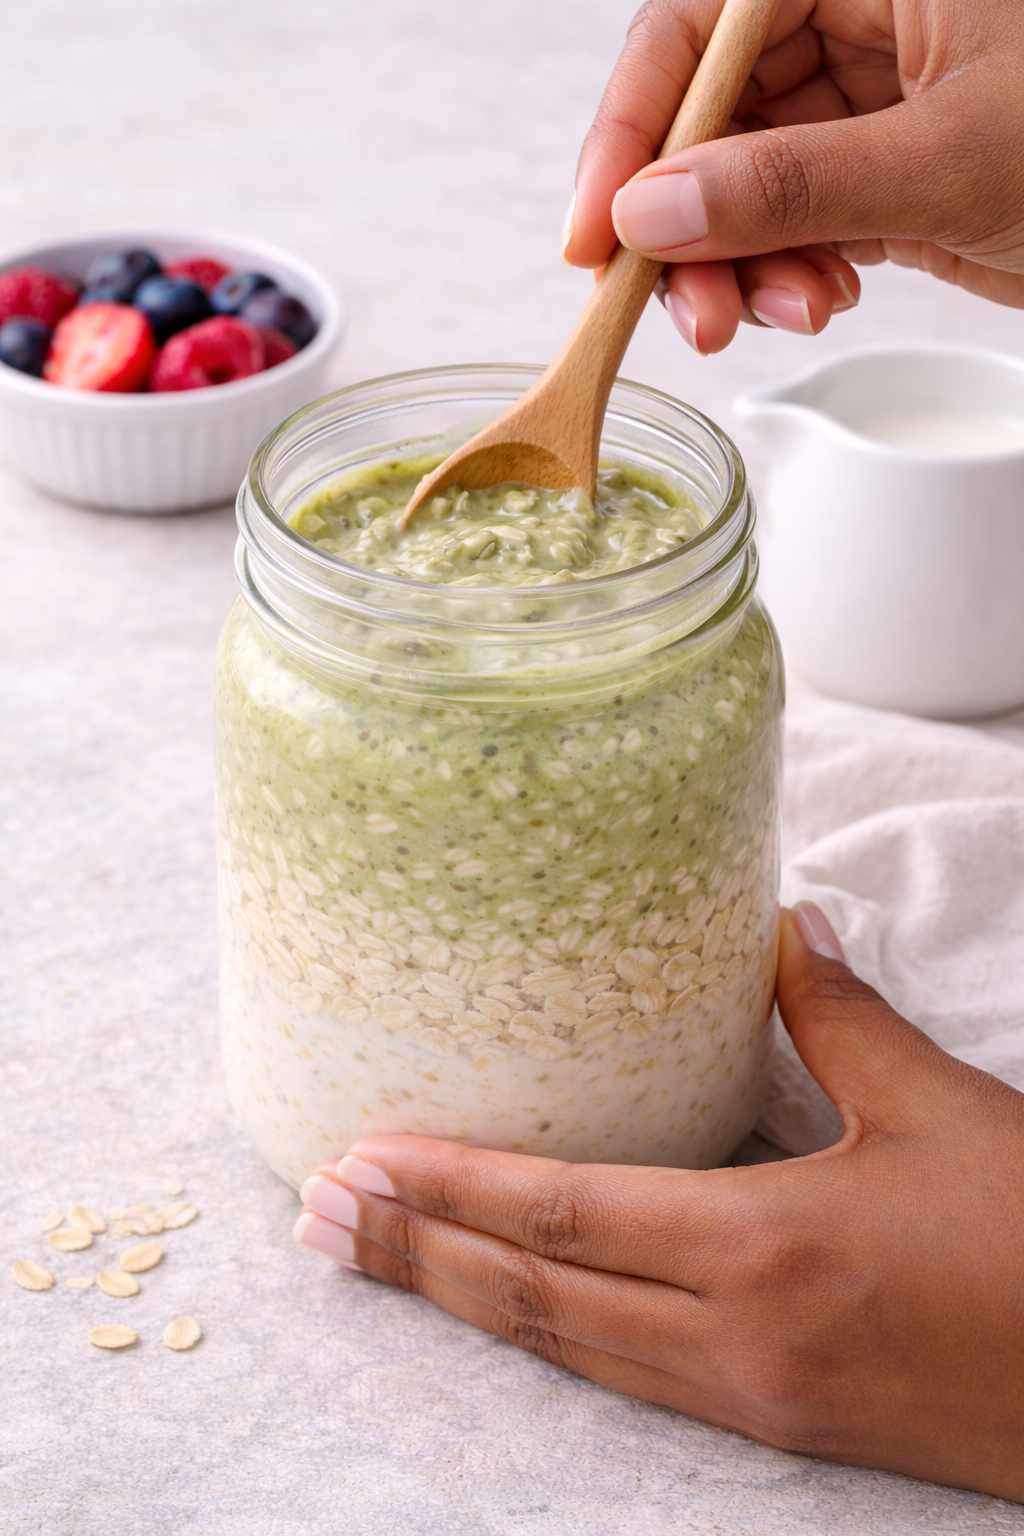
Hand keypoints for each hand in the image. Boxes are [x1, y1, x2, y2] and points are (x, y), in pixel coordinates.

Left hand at [294, 903, 1023, 1500]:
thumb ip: (846, 1021)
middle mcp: (735, 1338)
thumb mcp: (944, 1112)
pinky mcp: (780, 1424)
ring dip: (463, 1303)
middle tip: (316, 1223)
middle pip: (534, 1297)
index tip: (355, 1166)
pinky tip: (515, 1311)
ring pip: (568, 1349)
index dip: (449, 1191)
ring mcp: (751, 1397)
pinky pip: (626, 1379)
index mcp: (766, 1249)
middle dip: (415, 1256)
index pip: (562, 1217)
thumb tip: (786, 930)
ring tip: (378, 1264)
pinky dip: (547, 1338)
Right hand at [562, 0, 1023, 351]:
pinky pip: (791, 219)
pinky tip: (826, 295)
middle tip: (697, 314)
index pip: (698, 25)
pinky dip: (789, 272)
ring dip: (743, 265)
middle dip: (691, 224)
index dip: (633, 128)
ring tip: (789, 313)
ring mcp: (866, 96)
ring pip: (742, 180)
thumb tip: (652, 211)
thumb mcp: (948, 159)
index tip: (598, 234)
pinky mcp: (879, 169)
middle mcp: (857, 14)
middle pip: (708, 114)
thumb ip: (790, 184)